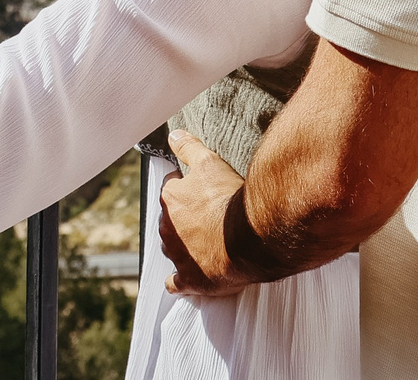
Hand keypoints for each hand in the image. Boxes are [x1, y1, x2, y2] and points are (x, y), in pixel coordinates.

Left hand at [156, 130, 250, 297]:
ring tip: (204, 245)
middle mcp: (167, 228)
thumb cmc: (230, 199)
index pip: (171, 189)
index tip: (200, 192)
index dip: (186, 188)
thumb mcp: (210, 163)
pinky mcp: (189, 280)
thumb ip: (188, 148)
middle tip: (207, 219)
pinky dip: (180, 280)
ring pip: (172, 249)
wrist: (250, 237)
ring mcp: (177, 255)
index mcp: (170, 199)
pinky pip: (176, 283)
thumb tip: (173, 135)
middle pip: (171, 221)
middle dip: (184, 219)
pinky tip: (187, 278)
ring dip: (184, 247)